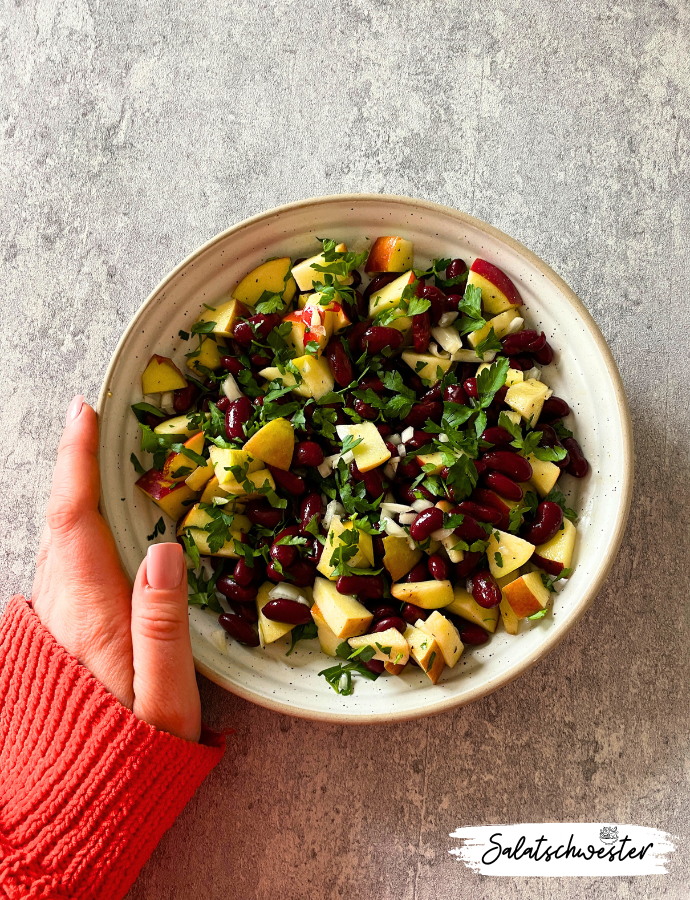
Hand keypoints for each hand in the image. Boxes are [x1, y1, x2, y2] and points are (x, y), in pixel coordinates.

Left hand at [32, 395, 200, 741]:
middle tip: (100, 422)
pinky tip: (99, 524)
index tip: (84, 412)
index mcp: (87, 613)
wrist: (76, 803)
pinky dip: (77, 526)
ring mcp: (53, 620)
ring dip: (75, 493)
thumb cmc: (130, 754)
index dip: (77, 461)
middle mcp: (60, 608)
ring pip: (58, 540)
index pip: (73, 518)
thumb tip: (165, 551)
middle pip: (60, 520)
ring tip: (102, 458)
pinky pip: (63, 561)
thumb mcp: (164, 697)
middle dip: (75, 465)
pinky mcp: (57, 633)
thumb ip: (161, 624)